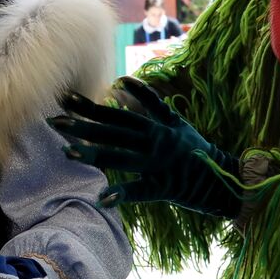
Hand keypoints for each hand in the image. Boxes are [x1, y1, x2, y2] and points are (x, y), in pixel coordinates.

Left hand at [49, 77, 242, 218]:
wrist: (225, 177)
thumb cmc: (195, 147)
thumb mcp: (176, 120)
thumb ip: (152, 102)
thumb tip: (126, 82)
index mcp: (155, 126)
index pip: (116, 114)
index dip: (91, 107)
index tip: (66, 99)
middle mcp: (154, 142)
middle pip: (112, 133)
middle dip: (82, 126)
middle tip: (54, 121)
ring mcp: (158, 164)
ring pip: (120, 158)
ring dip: (93, 155)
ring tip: (67, 152)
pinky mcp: (164, 187)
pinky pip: (141, 191)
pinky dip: (123, 194)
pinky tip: (103, 197)